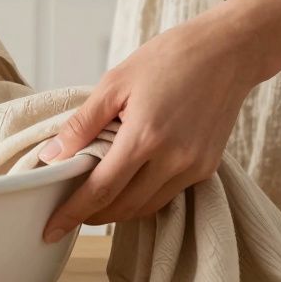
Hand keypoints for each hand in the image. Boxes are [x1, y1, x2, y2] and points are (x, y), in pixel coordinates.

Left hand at [39, 12, 263, 241]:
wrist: (229, 51)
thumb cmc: (169, 58)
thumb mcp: (115, 82)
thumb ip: (82, 123)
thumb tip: (52, 155)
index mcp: (145, 137)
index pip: (101, 191)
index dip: (73, 214)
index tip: (51, 230)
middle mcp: (173, 160)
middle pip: (124, 207)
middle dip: (92, 216)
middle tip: (68, 212)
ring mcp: (194, 167)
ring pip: (147, 207)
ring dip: (118, 210)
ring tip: (93, 200)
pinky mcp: (207, 167)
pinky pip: (168, 195)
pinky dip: (143, 198)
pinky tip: (127, 186)